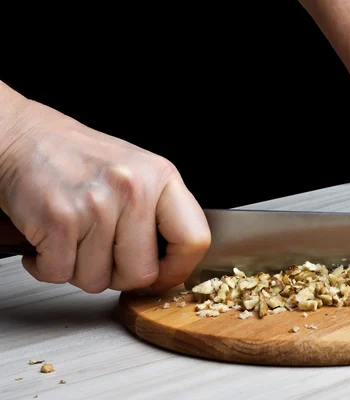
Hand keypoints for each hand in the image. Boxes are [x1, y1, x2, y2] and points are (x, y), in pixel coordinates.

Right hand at [0, 83, 210, 292]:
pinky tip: (50, 241)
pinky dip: (48, 266)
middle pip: (142, 273)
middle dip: (118, 275)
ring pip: (97, 280)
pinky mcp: (59, 219)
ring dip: (80, 269)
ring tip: (74, 238)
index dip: (178, 269)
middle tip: (103, 254)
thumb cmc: (78, 158)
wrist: (21, 136)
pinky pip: (60, 274)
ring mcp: (97, 204)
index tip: (162, 276)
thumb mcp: (137, 173)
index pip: (195, 239)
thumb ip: (159, 214)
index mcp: (161, 177)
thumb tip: (172, 266)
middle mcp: (133, 189)